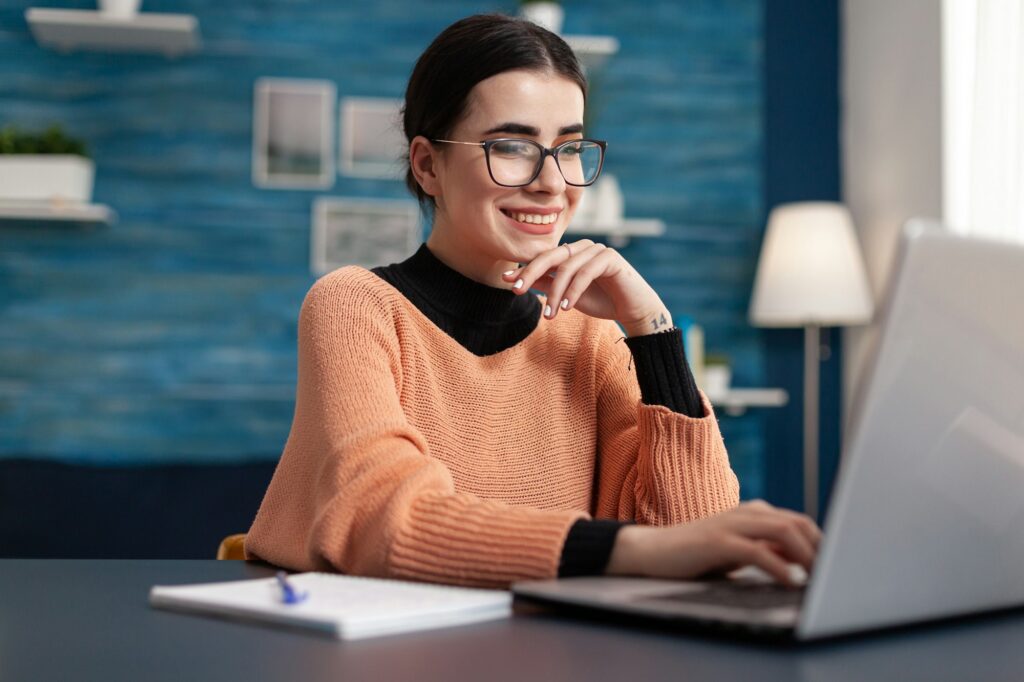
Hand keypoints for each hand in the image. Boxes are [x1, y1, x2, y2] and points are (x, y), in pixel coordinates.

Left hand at [500, 240, 673, 336]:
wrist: (634, 310)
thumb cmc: (602, 301)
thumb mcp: (567, 295)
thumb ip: (547, 285)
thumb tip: (517, 281)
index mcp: (571, 253)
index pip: (543, 258)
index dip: (524, 269)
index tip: (506, 280)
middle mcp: (582, 247)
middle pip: (550, 257)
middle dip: (530, 273)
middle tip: (516, 291)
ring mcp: (597, 250)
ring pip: (567, 268)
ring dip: (556, 293)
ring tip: (550, 315)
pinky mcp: (611, 257)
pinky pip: (585, 273)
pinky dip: (574, 291)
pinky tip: (567, 308)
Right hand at [605, 500, 821, 586]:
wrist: (653, 551)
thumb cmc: (698, 554)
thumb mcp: (739, 551)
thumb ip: (769, 550)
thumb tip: (805, 561)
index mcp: (754, 513)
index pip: (800, 522)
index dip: (822, 543)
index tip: (835, 566)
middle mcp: (746, 513)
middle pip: (798, 523)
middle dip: (820, 549)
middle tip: (832, 574)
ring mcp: (731, 524)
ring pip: (782, 531)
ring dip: (806, 555)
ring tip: (818, 578)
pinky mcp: (717, 541)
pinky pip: (757, 551)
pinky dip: (778, 566)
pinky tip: (789, 581)